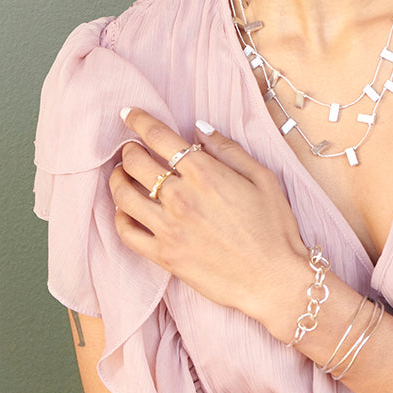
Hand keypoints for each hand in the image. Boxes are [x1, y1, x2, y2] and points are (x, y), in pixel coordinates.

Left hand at [109, 110, 308, 337]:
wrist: (273, 279)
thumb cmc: (274, 228)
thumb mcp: (263, 178)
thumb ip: (229, 150)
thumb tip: (199, 128)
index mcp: (206, 174)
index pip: (160, 137)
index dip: (139, 121)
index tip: (129, 114)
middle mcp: (181, 198)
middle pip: (135, 163)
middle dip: (129, 150)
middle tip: (130, 148)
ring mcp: (169, 228)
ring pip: (124, 195)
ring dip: (117, 179)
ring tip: (121, 174)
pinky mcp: (163, 256)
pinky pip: (126, 232)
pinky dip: (119, 217)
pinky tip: (125, 210)